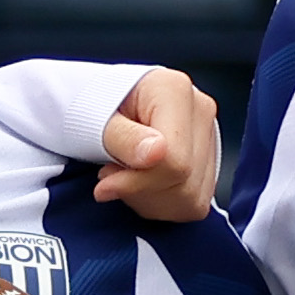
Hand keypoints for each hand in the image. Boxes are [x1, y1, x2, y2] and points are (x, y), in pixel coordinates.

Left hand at [94, 68, 219, 220]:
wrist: (88, 104)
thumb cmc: (86, 107)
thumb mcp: (90, 119)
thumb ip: (123, 137)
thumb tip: (157, 153)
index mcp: (175, 90)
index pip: (175, 160)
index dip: (137, 181)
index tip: (104, 182)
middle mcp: (199, 111)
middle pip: (185, 182)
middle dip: (140, 190)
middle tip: (108, 175)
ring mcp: (208, 136)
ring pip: (192, 198)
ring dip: (149, 199)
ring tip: (122, 176)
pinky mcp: (208, 160)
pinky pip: (194, 203)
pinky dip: (161, 204)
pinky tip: (139, 184)